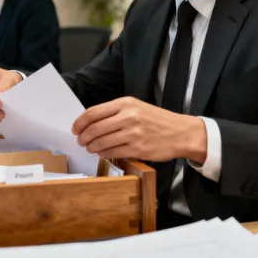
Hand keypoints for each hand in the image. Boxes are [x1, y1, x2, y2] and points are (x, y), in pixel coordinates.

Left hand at [73, 97, 207, 162]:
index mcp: (126, 103)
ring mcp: (133, 133)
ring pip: (101, 142)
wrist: (181, 132)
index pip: (93, 112)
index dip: (80, 122)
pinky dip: (103, 154)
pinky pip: (112, 153)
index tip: (75, 128)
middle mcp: (128, 117)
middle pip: (94, 128)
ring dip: (92, 147)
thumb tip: (91, 122)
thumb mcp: (137, 107)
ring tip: (90, 148)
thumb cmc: (158, 120)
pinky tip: (102, 153)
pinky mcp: (137, 149)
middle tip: (81, 141)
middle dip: (83, 137)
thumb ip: (115, 112)